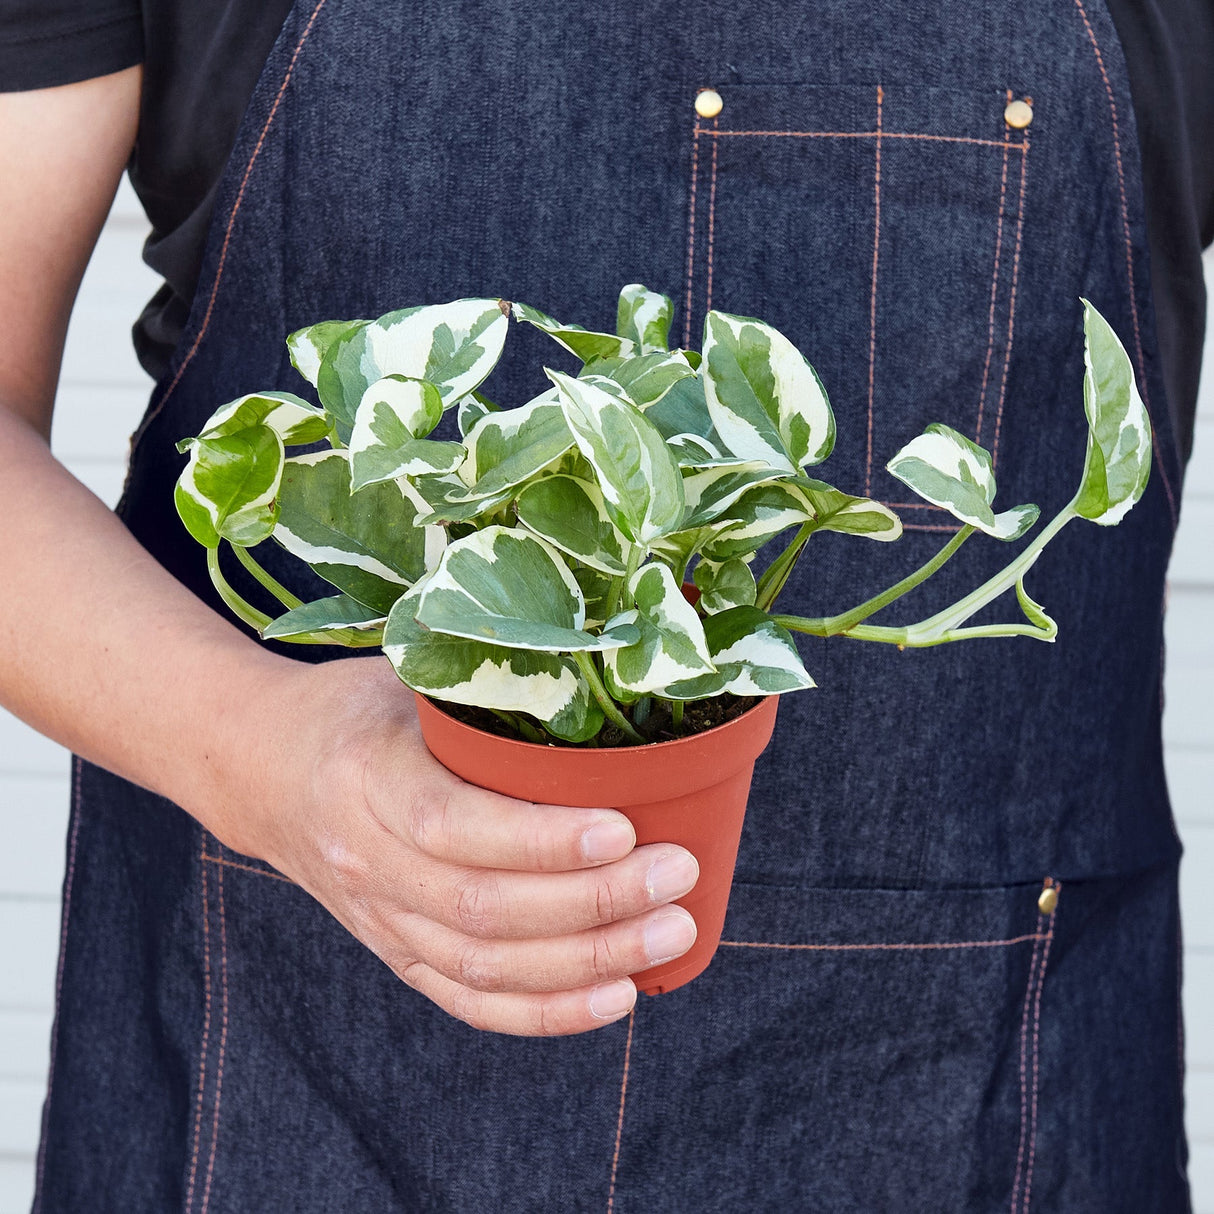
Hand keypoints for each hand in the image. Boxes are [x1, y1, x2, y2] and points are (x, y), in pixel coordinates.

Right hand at [213, 656, 699, 1035]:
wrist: (266, 771)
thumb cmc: (359, 711)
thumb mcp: (409, 678)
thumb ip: (484, 691)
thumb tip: (604, 679)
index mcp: (368, 777)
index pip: (454, 826)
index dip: (542, 840)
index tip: (624, 828)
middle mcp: (367, 859)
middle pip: (483, 908)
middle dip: (594, 902)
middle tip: (676, 874)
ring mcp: (379, 917)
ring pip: (485, 965)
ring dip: (588, 961)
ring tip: (669, 933)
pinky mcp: (396, 952)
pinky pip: (469, 1000)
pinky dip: (546, 1010)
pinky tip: (616, 995)